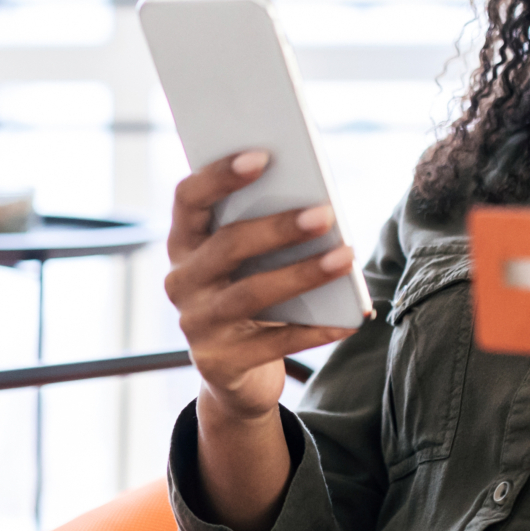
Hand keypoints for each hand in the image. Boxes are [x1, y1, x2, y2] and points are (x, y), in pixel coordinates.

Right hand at [164, 151, 358, 530]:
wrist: (235, 375)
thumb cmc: (252, 293)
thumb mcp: (248, 261)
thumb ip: (263, 229)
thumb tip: (319, 205)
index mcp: (183, 242)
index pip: (188, 199)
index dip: (220, 176)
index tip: (263, 155)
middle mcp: (181, 281)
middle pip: (226, 246)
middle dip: (278, 228)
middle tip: (326, 213)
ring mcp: (197, 324)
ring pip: (251, 294)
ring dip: (302, 274)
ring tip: (347, 256)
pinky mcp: (220, 362)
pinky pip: (274, 343)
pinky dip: (314, 330)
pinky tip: (349, 318)